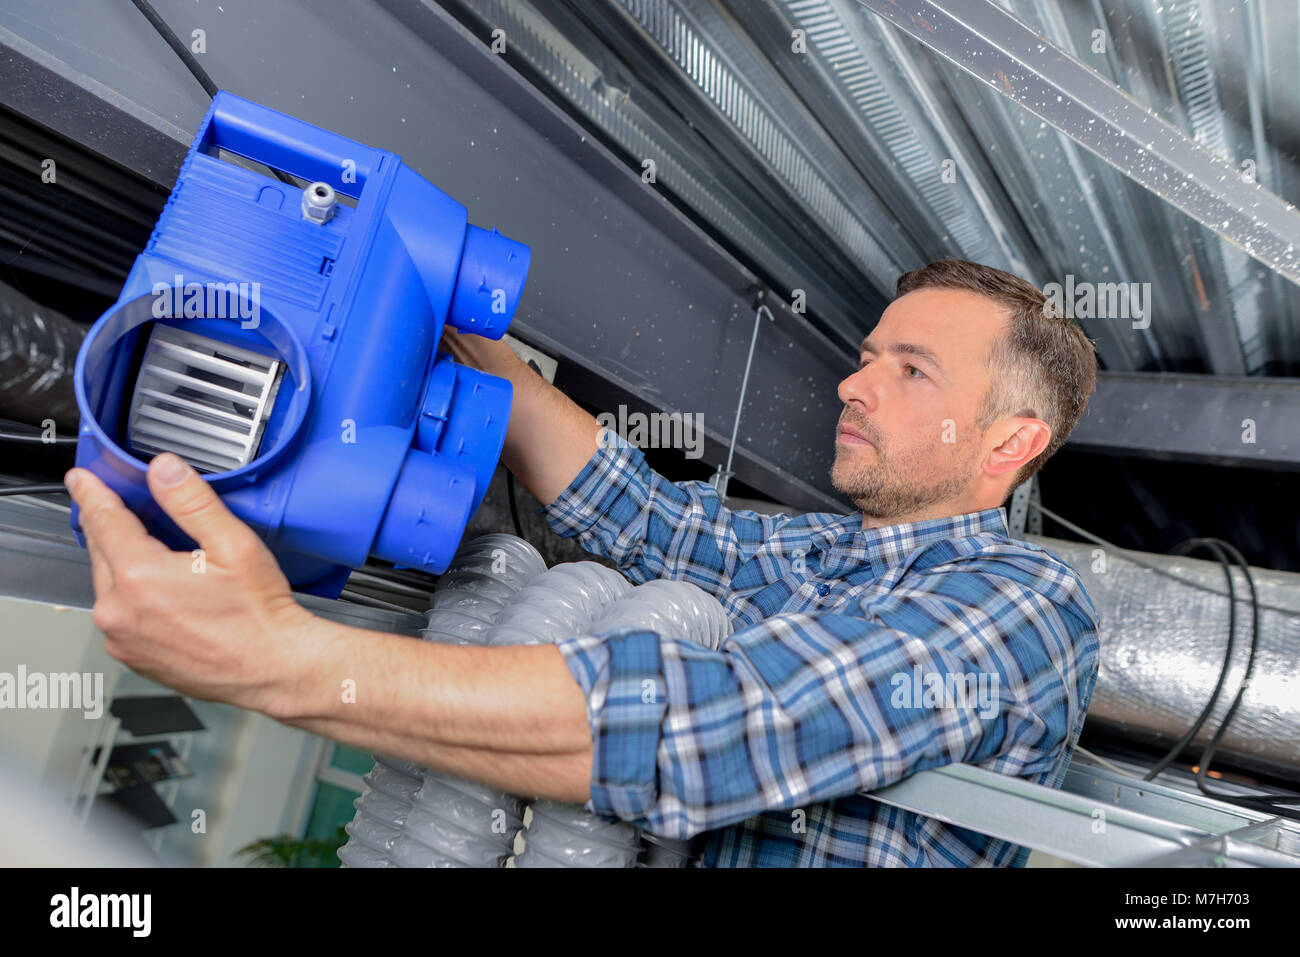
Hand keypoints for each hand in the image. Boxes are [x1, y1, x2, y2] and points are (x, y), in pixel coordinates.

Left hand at [64, 453, 315, 714]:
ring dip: (124, 564)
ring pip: (109, 585)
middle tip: (129, 510)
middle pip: (102, 551)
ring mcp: (122, 638)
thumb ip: (193, 502)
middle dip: (112, 527)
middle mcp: (119, 610)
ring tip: (160, 558)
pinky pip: (120, 615)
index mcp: (139, 576)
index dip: (93, 493)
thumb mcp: (234, 544)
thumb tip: (164, 470)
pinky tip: (165, 595)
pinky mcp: (131, 656)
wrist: (272, 667)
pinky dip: (132, 598)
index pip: (103, 520)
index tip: (82, 480)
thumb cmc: (258, 615)